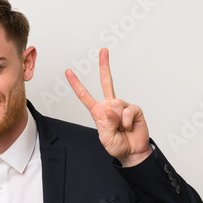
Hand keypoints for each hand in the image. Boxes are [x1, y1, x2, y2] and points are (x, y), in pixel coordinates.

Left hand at [65, 49, 151, 166]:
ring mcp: (122, 106)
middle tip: (103, 51)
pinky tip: (129, 127)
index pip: (84, 96)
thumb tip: (111, 108)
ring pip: (116, 105)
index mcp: (98, 111)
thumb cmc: (116, 145)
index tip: (68, 72)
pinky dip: (127, 122)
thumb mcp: (106, 138)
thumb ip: (107, 123)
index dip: (76, 84)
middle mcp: (109, 105)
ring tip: (121, 129)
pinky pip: (128, 111)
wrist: (132, 151)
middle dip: (105, 65)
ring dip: (118, 121)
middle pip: (107, 82)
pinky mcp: (134, 109)